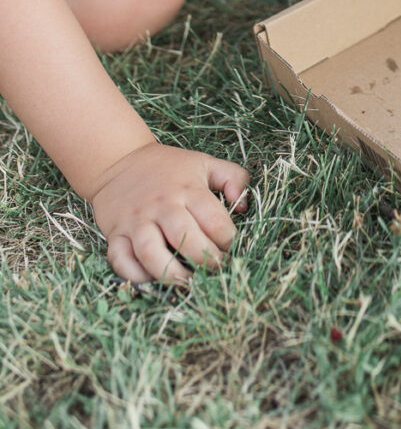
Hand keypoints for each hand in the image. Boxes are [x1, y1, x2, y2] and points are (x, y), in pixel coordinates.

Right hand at [89, 142, 249, 284]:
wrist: (120, 160)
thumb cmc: (169, 167)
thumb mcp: (205, 163)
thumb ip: (234, 177)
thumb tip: (243, 207)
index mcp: (188, 189)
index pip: (214, 221)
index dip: (227, 240)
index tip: (229, 246)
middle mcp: (162, 206)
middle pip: (185, 239)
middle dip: (205, 261)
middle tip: (214, 268)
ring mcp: (137, 221)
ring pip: (151, 253)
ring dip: (171, 273)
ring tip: (187, 282)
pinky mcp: (115, 234)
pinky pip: (121, 260)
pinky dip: (135, 275)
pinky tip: (152, 278)